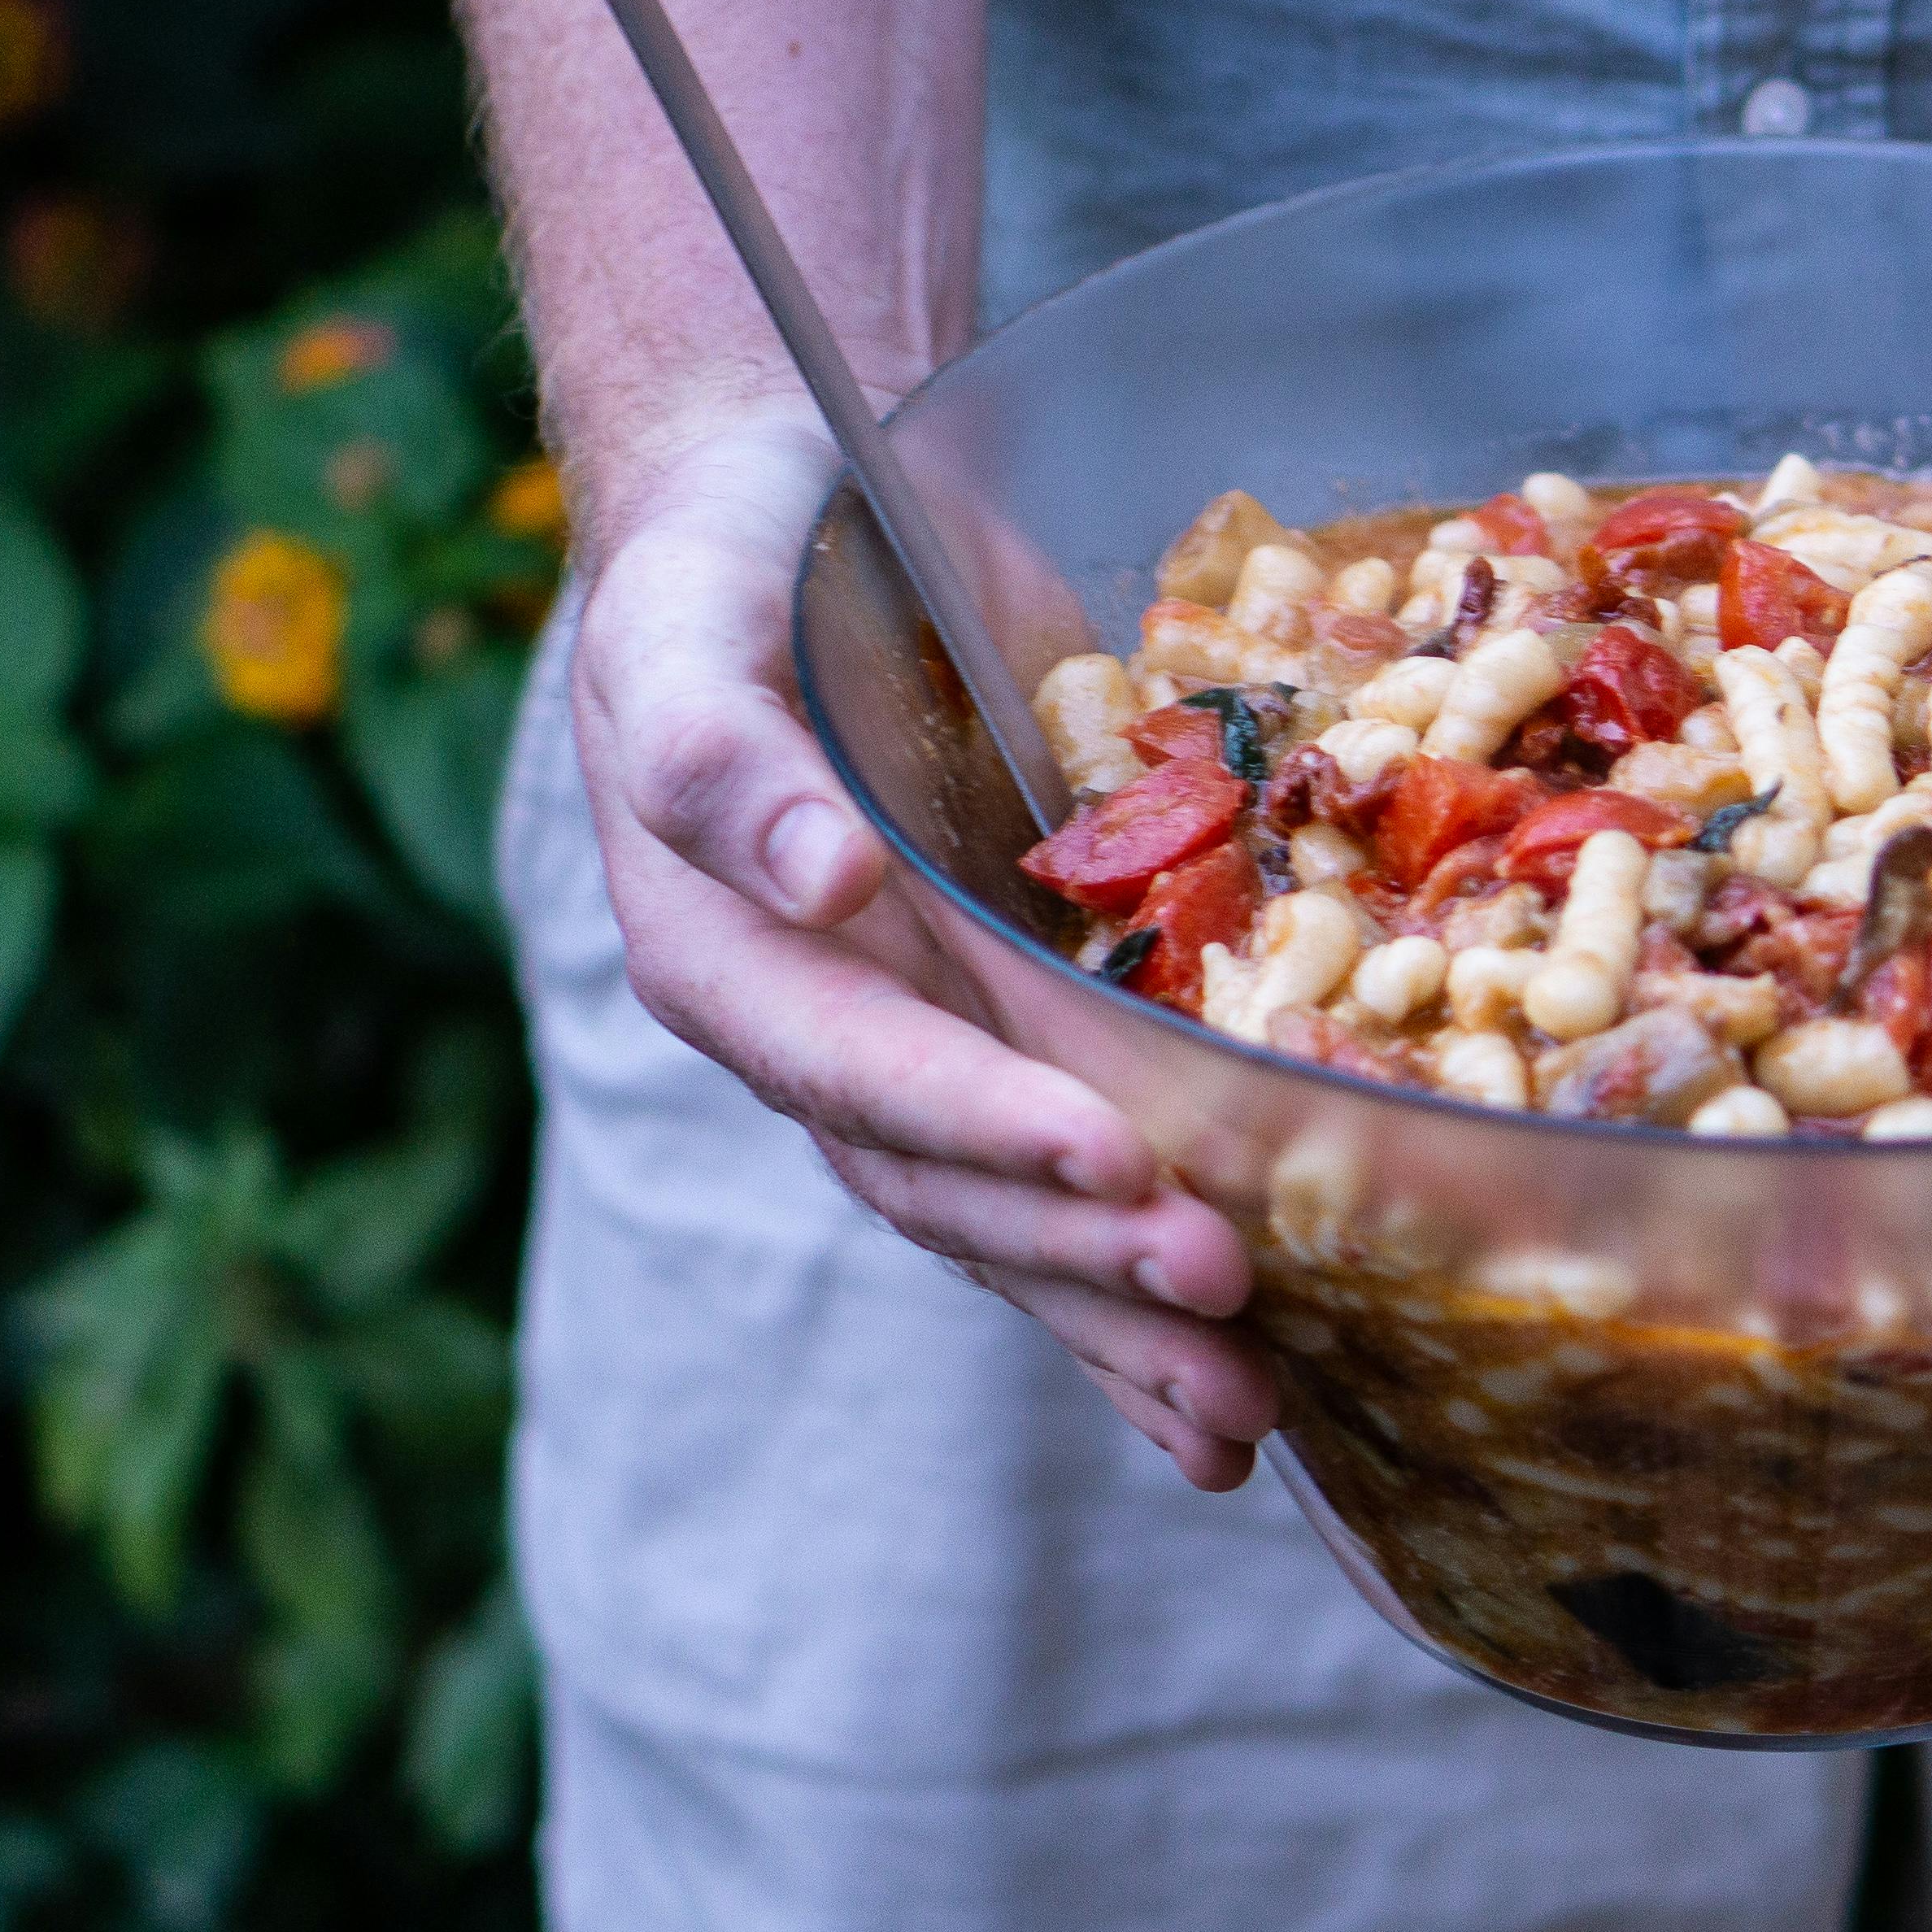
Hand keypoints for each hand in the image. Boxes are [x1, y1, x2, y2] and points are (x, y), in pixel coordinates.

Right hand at [567, 397, 1275, 1486]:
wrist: (777, 522)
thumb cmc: (723, 566)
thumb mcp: (684, 627)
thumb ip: (718, 755)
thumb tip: (817, 880)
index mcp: (728, 956)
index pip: (855, 1067)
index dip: (978, 1121)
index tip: (1109, 1164)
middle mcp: (820, 1032)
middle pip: (946, 1182)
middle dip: (1081, 1254)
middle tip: (1223, 1295)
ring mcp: (916, 1049)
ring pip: (1013, 1220)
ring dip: (1123, 1321)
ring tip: (1247, 1409)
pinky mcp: (1002, 1038)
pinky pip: (1069, 1188)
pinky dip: (1141, 1289)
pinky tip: (1240, 1398)